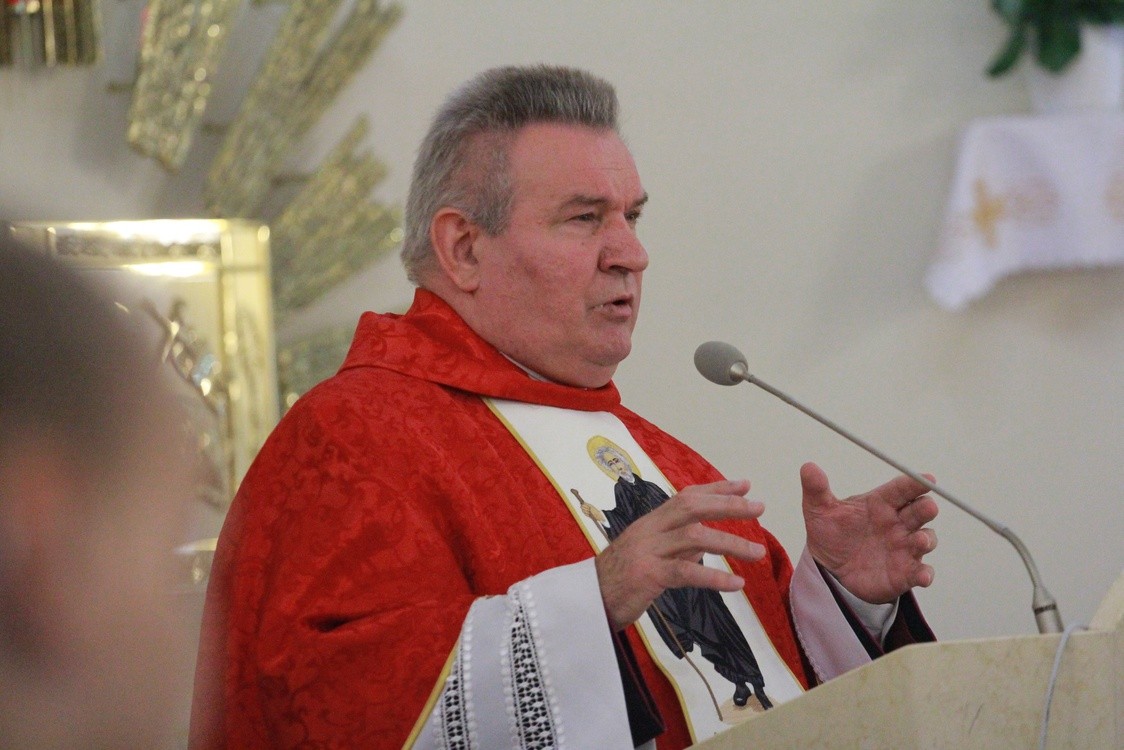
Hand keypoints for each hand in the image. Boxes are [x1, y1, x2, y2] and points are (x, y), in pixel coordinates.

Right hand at [595, 479, 765, 631]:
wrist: (585, 602)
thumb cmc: (617, 580)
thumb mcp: (647, 555)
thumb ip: (675, 546)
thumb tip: (705, 542)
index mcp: (650, 523)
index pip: (686, 496)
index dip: (716, 488)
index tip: (745, 484)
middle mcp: (649, 530)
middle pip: (692, 506)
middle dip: (728, 505)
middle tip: (759, 507)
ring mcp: (647, 551)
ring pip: (694, 537)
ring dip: (730, 543)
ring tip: (758, 553)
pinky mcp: (646, 575)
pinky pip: (685, 573)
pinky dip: (714, 578)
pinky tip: (736, 584)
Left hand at [801, 462, 937, 603]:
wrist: (829, 568)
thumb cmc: (831, 533)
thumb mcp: (819, 511)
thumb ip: (816, 490)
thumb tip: (808, 467)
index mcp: (880, 503)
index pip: (901, 489)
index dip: (915, 482)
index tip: (928, 478)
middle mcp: (897, 523)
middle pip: (920, 511)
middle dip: (926, 508)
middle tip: (928, 506)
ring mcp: (903, 547)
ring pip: (925, 539)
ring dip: (926, 539)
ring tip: (920, 540)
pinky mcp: (904, 572)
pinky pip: (920, 572)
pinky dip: (925, 574)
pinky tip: (923, 576)